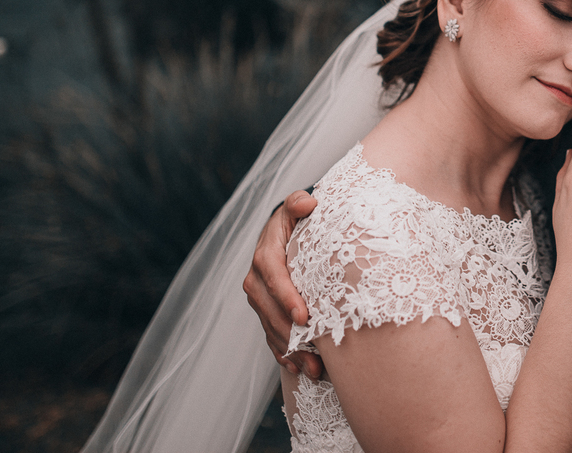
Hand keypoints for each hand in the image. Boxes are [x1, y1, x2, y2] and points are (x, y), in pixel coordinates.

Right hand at [243, 189, 323, 377]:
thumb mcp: (296, 208)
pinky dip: (284, 354)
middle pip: (269, 311)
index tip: (304, 316)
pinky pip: (271, 337)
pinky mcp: (266, 312)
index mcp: (265, 254)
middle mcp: (257, 280)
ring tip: (313, 369)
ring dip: (290, 351)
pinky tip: (298, 369)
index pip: (273, 277)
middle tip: (314, 354)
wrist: (287, 234)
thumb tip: (308, 202)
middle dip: (290, 334)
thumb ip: (298, 203)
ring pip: (271, 328)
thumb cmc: (298, 221)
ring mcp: (260, 299)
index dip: (286, 297)